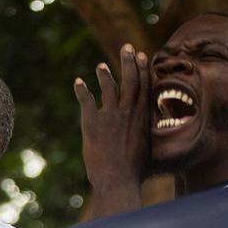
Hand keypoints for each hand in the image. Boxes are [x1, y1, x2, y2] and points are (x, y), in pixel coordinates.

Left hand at [75, 44, 149, 218]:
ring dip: (105, 74)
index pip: (144, 87)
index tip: (142, 56)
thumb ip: (146, 137)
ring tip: (101, 66)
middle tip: (126, 47)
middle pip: (130, 80)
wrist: (117, 180)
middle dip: (128, 61)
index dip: (142, 69)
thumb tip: (149, 137)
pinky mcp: (92, 123)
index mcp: (142, 117)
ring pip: (109, 87)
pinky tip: (78, 82)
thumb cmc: (135, 172)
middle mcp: (128, 112)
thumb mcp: (147, 150)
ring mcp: (110, 116)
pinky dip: (82, 90)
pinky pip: (86, 100)